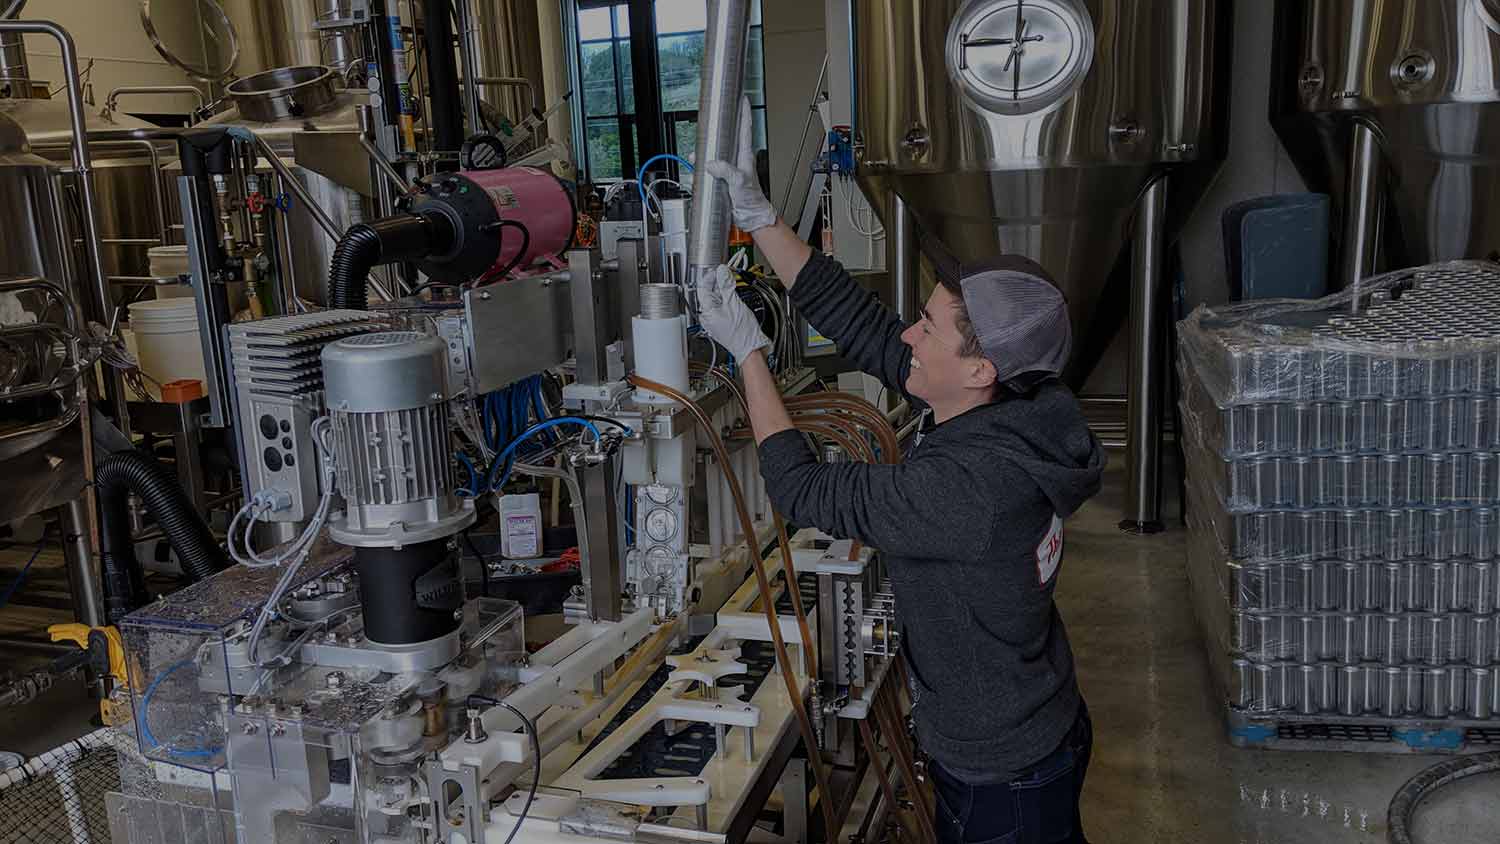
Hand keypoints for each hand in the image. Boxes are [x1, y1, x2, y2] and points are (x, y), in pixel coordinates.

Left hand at [697, 265, 770, 362]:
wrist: (751, 349)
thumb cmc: (742, 333)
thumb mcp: (734, 303)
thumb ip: (726, 285)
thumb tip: (722, 271)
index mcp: (706, 312)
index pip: (703, 288)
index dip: (711, 276)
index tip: (719, 270)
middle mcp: (707, 318)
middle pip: (709, 294)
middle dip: (719, 283)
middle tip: (728, 276)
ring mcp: (714, 322)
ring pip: (716, 300)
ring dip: (724, 292)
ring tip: (733, 287)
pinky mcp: (721, 324)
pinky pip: (721, 308)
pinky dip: (727, 301)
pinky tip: (734, 299)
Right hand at [704, 96, 776, 232]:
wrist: (750, 216)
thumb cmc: (751, 199)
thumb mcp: (739, 182)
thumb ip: (726, 170)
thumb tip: (711, 163)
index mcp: (745, 155)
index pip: (745, 128)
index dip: (744, 112)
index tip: (742, 98)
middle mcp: (738, 159)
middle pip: (728, 136)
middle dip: (719, 127)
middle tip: (713, 118)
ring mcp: (731, 167)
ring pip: (716, 151)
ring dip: (706, 150)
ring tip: (698, 151)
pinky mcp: (724, 177)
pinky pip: (711, 166)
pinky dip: (703, 165)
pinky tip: (698, 167)